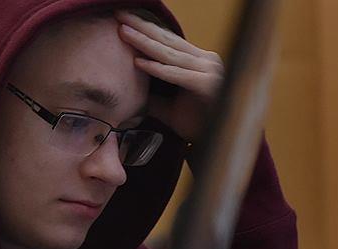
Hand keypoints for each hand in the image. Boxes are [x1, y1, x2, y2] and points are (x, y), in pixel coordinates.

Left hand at [116, 11, 223, 143]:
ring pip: (169, 54)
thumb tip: (129, 92)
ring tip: (123, 32)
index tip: (123, 20)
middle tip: (119, 14)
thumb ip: (152, 96)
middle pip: (167, 40)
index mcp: (198, 61)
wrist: (218, 144)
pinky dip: (157, 69)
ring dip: (144, 42)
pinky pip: (177, 74)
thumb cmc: (196, 125)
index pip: (167, 40)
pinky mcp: (207, 84)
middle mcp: (205, 60)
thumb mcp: (168, 107)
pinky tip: (139, 62)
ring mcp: (208, 70)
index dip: (145, 30)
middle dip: (142, 27)